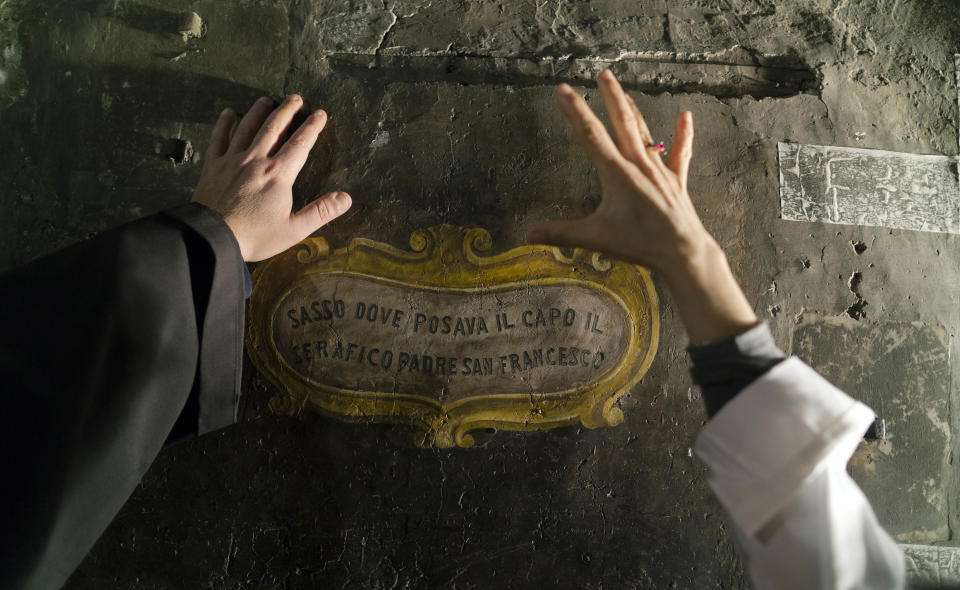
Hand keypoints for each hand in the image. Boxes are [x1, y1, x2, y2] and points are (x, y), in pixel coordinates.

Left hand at [192, 94, 351, 261]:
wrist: (213, 238)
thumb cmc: (255, 236)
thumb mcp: (294, 229)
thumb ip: (321, 212)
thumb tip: (345, 198)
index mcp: (278, 174)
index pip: (300, 144)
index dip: (312, 127)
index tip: (320, 114)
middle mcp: (256, 160)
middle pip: (274, 128)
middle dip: (287, 111)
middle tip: (296, 98)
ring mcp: (232, 160)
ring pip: (247, 128)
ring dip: (259, 112)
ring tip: (266, 100)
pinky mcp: (213, 166)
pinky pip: (219, 138)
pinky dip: (224, 124)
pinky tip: (229, 113)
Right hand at [526, 70, 757, 343]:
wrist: (681, 251)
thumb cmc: (638, 244)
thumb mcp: (594, 238)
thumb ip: (560, 233)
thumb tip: (527, 234)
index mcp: (616, 174)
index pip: (590, 135)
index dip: (575, 111)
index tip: (564, 90)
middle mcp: (638, 165)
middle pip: (622, 123)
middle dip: (610, 97)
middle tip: (602, 74)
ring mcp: (659, 171)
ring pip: (645, 132)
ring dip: (633, 109)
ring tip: (622, 90)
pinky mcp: (676, 181)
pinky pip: (679, 153)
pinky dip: (683, 134)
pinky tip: (686, 115)